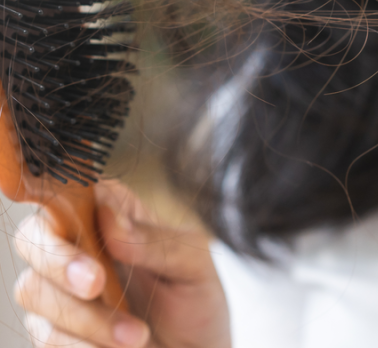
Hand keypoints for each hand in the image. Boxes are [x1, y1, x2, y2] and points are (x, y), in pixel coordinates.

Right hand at [13, 180, 230, 347]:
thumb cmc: (196, 299)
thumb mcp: (193, 265)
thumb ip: (155, 241)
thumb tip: (109, 218)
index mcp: (113, 214)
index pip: (69, 191)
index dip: (59, 200)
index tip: (79, 226)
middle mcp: (79, 245)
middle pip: (34, 239)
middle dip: (61, 263)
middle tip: (97, 285)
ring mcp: (62, 290)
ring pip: (35, 291)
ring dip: (85, 317)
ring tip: (137, 336)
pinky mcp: (57, 331)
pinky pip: (46, 335)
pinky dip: (81, 345)